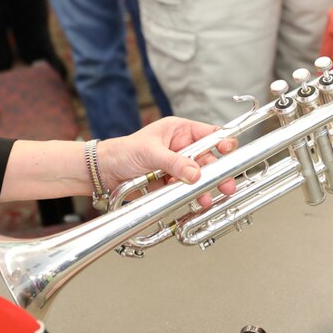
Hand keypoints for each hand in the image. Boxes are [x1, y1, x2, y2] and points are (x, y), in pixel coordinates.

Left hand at [100, 118, 237, 205]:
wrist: (103, 173)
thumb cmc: (122, 152)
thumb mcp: (150, 153)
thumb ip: (174, 163)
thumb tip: (195, 173)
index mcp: (178, 131)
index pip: (207, 134)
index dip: (221, 142)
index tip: (229, 151)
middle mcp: (180, 147)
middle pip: (207, 159)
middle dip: (217, 172)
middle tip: (227, 184)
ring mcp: (176, 166)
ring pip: (198, 176)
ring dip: (205, 187)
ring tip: (209, 198)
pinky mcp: (170, 182)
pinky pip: (186, 188)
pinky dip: (192, 195)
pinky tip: (197, 201)